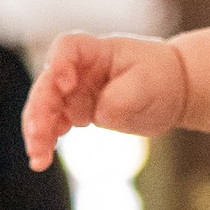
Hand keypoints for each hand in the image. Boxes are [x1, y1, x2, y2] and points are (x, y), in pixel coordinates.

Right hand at [23, 32, 189, 168]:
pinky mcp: (78, 112)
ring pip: (45, 108)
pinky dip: (47, 141)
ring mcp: (75, 91)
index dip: (59, 64)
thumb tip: (98, 116)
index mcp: (96, 50)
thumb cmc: (161, 77)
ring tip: (38, 158)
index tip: (66, 85)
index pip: (67, 48)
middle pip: (48, 83)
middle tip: (38, 136)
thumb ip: (121, 98)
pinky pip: (55, 125)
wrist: (172, 91)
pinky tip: (42, 160)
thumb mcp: (148, 84)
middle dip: (39, 110)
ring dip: (38, 131)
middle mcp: (78, 69)